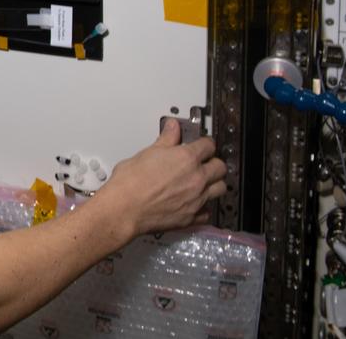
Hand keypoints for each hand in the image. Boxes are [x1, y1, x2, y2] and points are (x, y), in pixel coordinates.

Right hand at [92, 119, 227, 239]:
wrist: (124, 208)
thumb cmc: (131, 182)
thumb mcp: (146, 153)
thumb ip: (165, 140)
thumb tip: (172, 128)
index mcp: (186, 159)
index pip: (208, 145)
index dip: (205, 143)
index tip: (202, 144)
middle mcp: (196, 178)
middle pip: (220, 167)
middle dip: (214, 162)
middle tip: (205, 162)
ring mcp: (197, 199)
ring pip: (220, 188)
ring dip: (215, 183)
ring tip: (204, 181)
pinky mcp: (192, 217)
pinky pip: (207, 211)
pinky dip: (204, 207)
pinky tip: (195, 202)